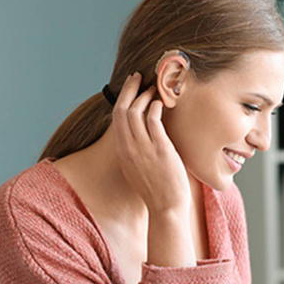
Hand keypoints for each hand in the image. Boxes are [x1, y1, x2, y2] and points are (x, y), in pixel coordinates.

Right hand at [112, 72, 191, 214]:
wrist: (166, 207)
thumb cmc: (157, 189)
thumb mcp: (138, 168)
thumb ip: (137, 151)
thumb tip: (144, 135)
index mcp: (122, 152)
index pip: (117, 118)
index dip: (123, 98)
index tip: (130, 86)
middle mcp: (128, 148)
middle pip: (122, 110)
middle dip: (129, 89)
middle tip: (139, 76)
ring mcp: (143, 148)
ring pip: (136, 112)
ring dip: (145, 95)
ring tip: (155, 88)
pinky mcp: (160, 149)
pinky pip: (153, 121)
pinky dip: (155, 107)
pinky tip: (161, 103)